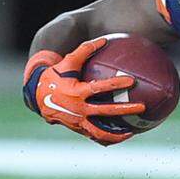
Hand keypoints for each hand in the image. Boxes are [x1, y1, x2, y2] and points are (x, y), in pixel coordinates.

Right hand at [24, 39, 144, 145]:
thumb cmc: (55, 76)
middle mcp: (78, 109)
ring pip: (100, 132)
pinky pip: (94, 136)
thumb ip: (84, 50)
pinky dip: (106, 138)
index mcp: (76, 92)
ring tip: (132, 132)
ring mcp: (77, 121)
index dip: (115, 84)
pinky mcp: (77, 129)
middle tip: (142, 107)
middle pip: (106, 112)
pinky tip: (119, 136)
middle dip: (125, 110)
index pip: (99, 88)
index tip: (132, 81)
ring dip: (117, 134)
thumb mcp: (67, 62)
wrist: (37, 97)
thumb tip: (103, 40)